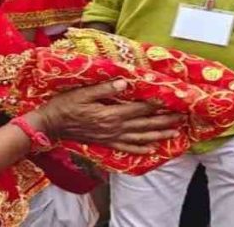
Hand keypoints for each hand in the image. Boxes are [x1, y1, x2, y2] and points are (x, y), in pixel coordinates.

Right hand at [35, 80, 182, 153]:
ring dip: (158, 135)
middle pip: (144, 125)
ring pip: (140, 138)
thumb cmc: (65, 105)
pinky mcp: (106, 143)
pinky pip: (126, 148)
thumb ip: (105, 88)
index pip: (139, 109)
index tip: (172, 101)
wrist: (51, 125)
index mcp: (111, 114)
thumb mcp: (83, 92)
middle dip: (164, 121)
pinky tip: (151, 149)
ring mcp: (110, 138)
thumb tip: (126, 83)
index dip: (157, 105)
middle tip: (182, 118)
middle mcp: (114, 128)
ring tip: (174, 133)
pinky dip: (140, 149)